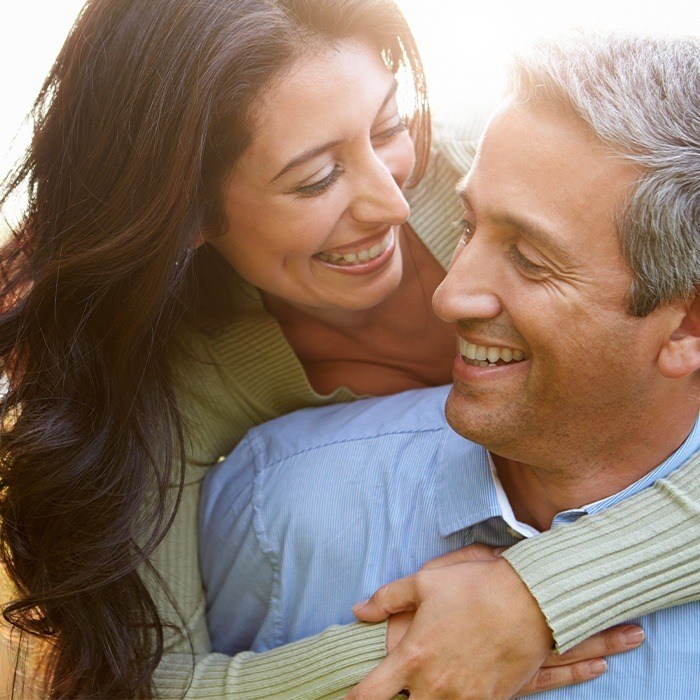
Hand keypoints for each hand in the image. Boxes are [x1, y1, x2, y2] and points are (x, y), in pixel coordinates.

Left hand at [347, 545, 643, 698]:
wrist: (528, 602)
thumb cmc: (474, 588)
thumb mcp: (425, 582)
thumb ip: (387, 598)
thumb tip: (359, 610)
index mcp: (412, 657)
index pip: (369, 694)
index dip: (352, 699)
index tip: (347, 698)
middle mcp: (434, 685)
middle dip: (397, 699)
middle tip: (397, 688)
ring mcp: (463, 698)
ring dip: (425, 699)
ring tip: (427, 684)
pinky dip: (456, 699)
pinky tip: (456, 686)